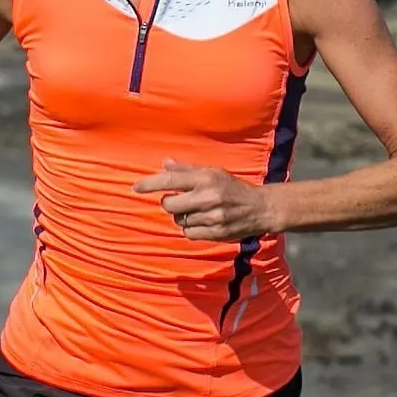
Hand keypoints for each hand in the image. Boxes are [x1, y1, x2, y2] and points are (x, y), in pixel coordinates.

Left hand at [133, 159, 275, 240]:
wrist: (260, 208)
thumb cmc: (232, 188)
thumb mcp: (212, 173)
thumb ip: (187, 171)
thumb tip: (165, 163)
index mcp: (206, 178)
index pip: (171, 180)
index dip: (151, 184)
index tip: (136, 187)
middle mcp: (208, 197)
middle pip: (170, 205)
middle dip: (169, 204)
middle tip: (178, 200)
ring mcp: (212, 217)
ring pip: (179, 220)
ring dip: (183, 216)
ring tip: (197, 210)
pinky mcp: (215, 233)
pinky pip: (189, 233)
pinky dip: (191, 228)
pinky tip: (202, 221)